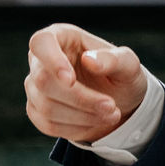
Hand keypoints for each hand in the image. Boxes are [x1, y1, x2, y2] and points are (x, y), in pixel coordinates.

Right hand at [25, 23, 147, 143]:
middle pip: (44, 80)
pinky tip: (95, 122)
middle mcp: (41, 59)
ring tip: (111, 115)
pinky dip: (75, 128)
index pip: (41, 42)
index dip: (52, 60)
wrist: (119, 101)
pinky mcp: (36, 110)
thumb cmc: (121, 75)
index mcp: (61, 37)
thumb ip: (114, 59)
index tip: (71, 80)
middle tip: (111, 107)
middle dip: (80, 99)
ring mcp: (35, 86)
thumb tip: (90, 61)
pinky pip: (48, 124)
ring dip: (82, 116)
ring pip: (46, 106)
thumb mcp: (129, 64)